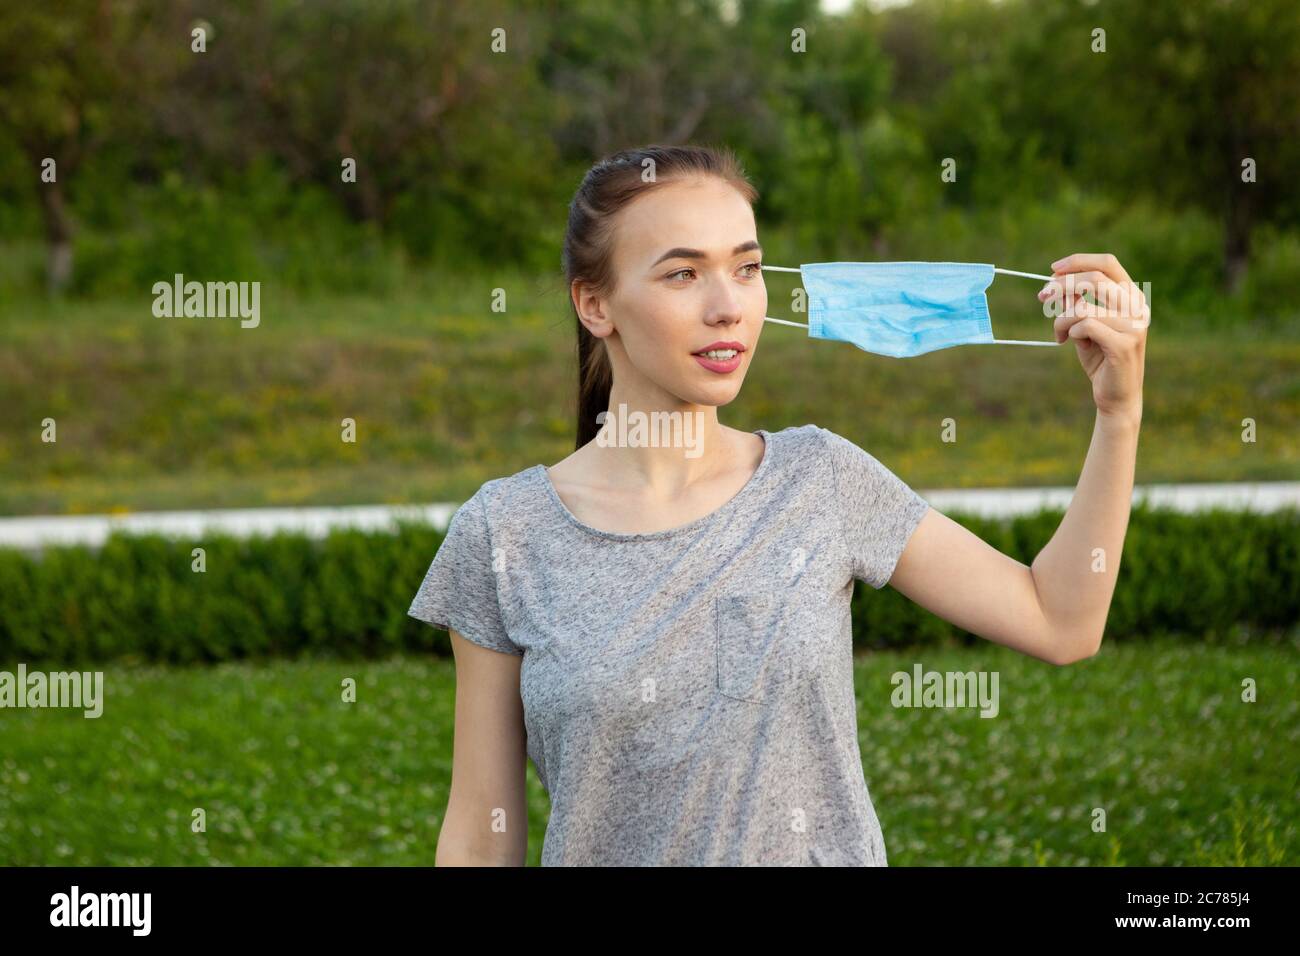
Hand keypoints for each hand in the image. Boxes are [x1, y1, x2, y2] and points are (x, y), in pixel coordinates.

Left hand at [1037, 252, 1146, 424]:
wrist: (1117, 395)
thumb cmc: (1100, 358)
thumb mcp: (1085, 325)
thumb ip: (1076, 303)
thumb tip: (1055, 283)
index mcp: (1132, 296)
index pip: (1108, 263)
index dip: (1078, 261)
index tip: (1053, 269)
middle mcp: (1138, 307)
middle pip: (1094, 278)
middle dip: (1061, 286)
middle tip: (1043, 298)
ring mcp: (1134, 326)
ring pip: (1083, 307)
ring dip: (1060, 319)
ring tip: (1058, 333)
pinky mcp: (1123, 345)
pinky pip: (1085, 326)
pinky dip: (1069, 332)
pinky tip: (1067, 342)